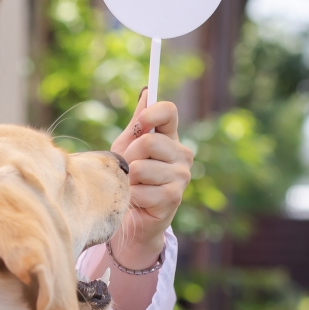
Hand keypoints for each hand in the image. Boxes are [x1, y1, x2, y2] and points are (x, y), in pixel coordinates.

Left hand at [107, 90, 190, 269]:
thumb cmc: (128, 179)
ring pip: (141, 168)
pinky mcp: (174, 197)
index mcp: (170, 138)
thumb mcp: (127, 148)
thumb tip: (146, 92)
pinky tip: (137, 201)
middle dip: (128, 156)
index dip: (152, 113)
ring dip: (128, 180)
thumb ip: (138, 123)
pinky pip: (141, 191)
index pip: (168, 111)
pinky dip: (131, 197)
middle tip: (127, 169)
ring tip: (132, 187)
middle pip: (148, 141)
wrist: (132, 217)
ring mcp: (181, 176)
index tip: (140, 123)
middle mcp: (182, 154)